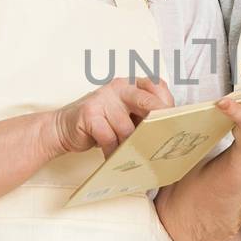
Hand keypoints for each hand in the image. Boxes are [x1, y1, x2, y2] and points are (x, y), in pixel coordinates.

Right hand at [48, 77, 172, 157]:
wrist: (63, 128)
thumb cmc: (101, 123)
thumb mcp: (125, 116)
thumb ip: (143, 117)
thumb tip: (171, 130)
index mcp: (131, 84)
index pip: (157, 87)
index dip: (168, 105)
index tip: (177, 121)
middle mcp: (119, 87)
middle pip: (146, 101)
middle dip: (159, 120)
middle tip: (166, 137)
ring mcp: (103, 98)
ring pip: (127, 128)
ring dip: (129, 146)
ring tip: (129, 155)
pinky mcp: (89, 113)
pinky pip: (109, 137)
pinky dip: (112, 151)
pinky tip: (112, 156)